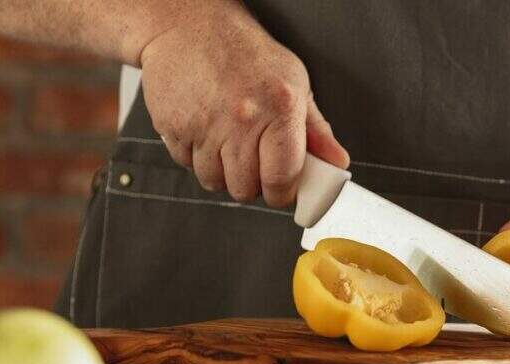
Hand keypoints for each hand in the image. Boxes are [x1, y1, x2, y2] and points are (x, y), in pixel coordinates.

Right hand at [139, 3, 349, 206]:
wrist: (189, 25)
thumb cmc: (243, 51)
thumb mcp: (293, 82)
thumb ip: (316, 129)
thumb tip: (335, 162)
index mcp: (279, 109)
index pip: (282, 181)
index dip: (282, 192)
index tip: (281, 186)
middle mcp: (241, 120)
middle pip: (245, 190)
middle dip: (251, 183)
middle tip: (253, 159)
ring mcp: (204, 126)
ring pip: (214, 183)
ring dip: (222, 172)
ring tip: (227, 143)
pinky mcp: (174, 127)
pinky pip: (187, 165)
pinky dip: (196, 156)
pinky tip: (205, 131)